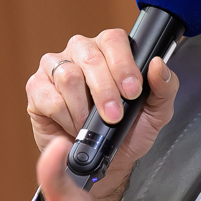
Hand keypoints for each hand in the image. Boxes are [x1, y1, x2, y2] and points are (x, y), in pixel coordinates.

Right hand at [28, 30, 179, 200]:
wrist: (105, 160)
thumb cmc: (129, 130)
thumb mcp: (157, 112)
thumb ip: (164, 87)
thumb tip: (156, 64)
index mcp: (110, 49)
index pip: (114, 40)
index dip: (123, 66)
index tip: (132, 92)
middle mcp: (81, 51)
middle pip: (89, 57)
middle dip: (105, 91)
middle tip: (114, 117)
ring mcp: (55, 67)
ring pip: (68, 76)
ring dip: (84, 108)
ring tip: (91, 124)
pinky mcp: (37, 87)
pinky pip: (49, 96)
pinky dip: (65, 117)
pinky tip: (72, 125)